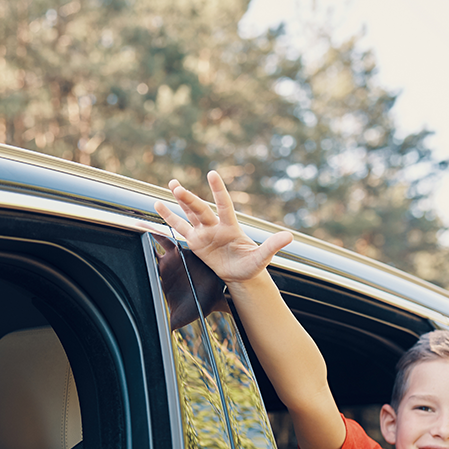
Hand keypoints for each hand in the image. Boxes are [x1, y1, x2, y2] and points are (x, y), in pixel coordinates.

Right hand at [153, 171, 292, 283]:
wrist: (240, 274)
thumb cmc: (252, 265)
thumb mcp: (262, 257)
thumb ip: (272, 245)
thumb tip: (289, 236)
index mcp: (231, 227)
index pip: (224, 205)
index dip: (218, 190)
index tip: (212, 174)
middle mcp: (216, 226)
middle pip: (200, 210)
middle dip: (189, 199)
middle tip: (177, 187)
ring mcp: (204, 233)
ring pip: (189, 213)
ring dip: (180, 201)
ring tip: (172, 185)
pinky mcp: (195, 241)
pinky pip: (180, 227)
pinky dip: (170, 217)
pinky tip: (159, 206)